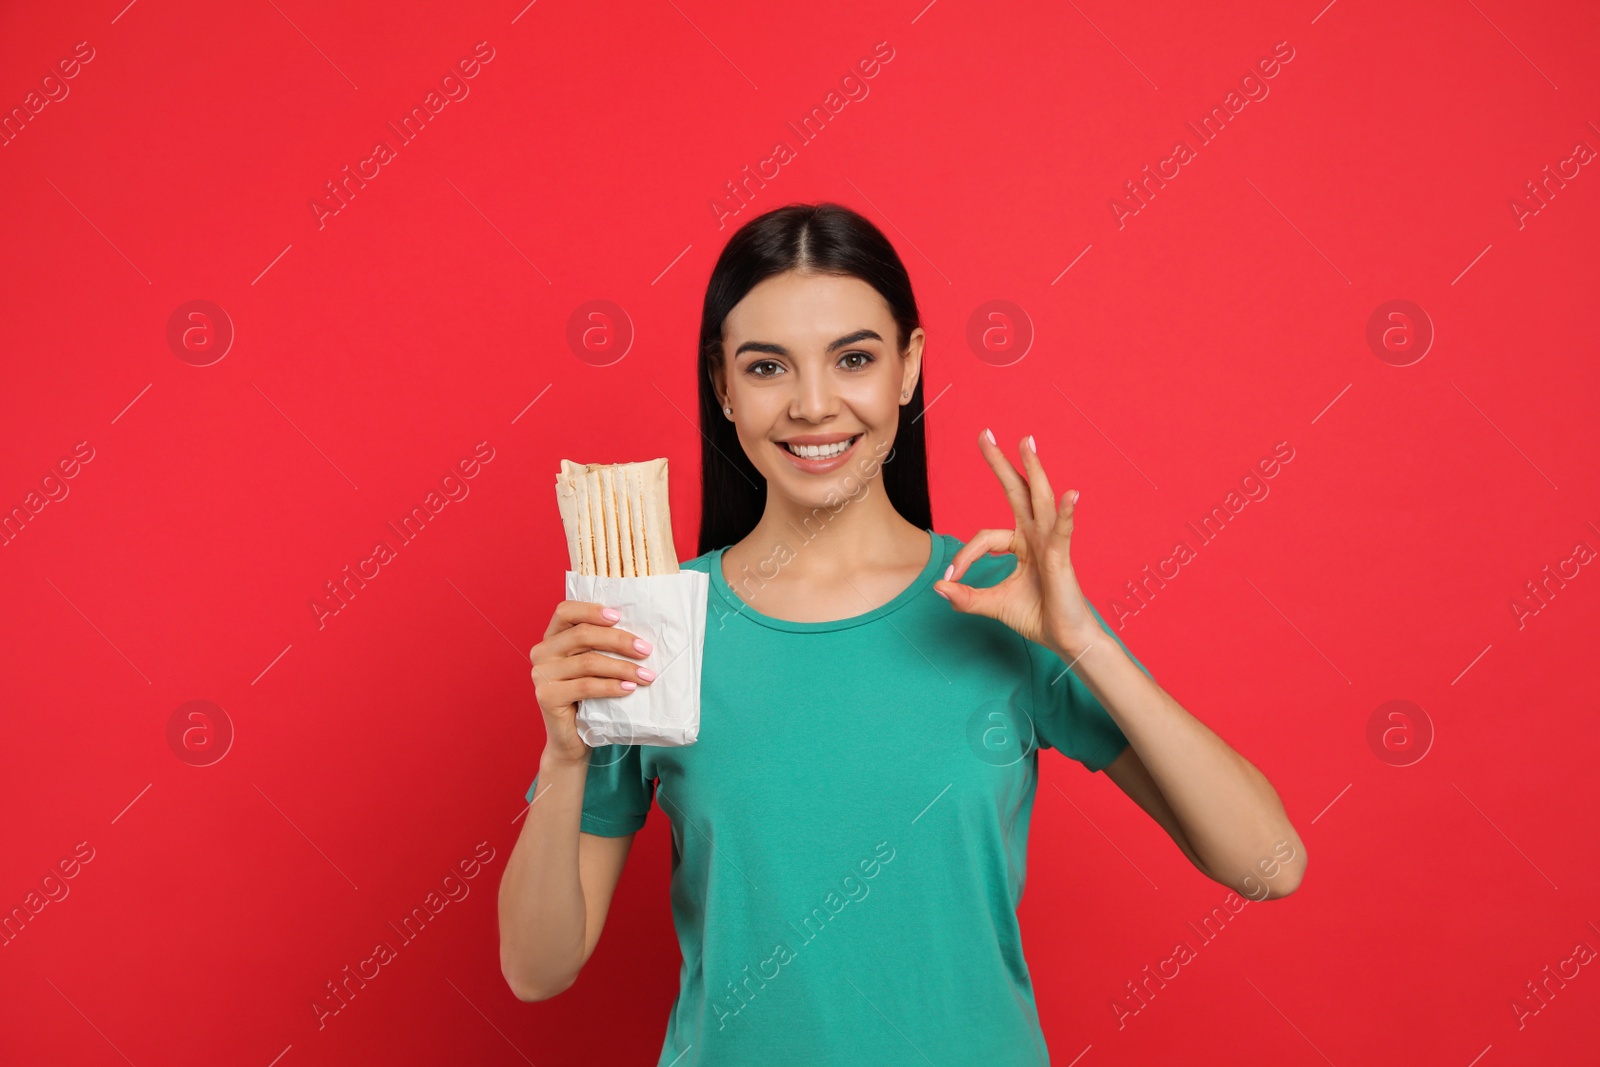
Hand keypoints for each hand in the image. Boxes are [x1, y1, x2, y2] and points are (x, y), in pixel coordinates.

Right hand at [529, 600, 655, 764]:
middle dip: (619, 640)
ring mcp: (541, 675)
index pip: (565, 611)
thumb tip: (639, 634)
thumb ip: (601, 647)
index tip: (619, 616)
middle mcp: (541, 652)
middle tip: (646, 649)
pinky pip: (586, 686)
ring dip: (623, 667)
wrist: (572, 739)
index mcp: (552, 638)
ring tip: (646, 675)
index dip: (592, 610)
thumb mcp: (593, 666)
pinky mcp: (546, 696)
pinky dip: (611, 686)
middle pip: (582, 635)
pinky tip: (629, 689)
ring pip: (588, 662)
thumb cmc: (588, 698)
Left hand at [933, 429, 1098, 657]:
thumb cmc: (1037, 616)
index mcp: (1020, 543)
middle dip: (1000, 463)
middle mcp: (1035, 536)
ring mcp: (1049, 543)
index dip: (964, 557)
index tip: (951, 579)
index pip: (984, 538)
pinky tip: (1071, 495)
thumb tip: (939, 587)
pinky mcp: (1061, 557)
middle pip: (1016, 491)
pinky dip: (1065, 513)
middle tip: (985, 433)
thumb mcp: (993, 605)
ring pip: (1039, 499)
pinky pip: (1062, 531)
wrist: (1066, 639)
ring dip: (1033, 469)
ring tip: (1026, 442)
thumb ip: (966, 597)